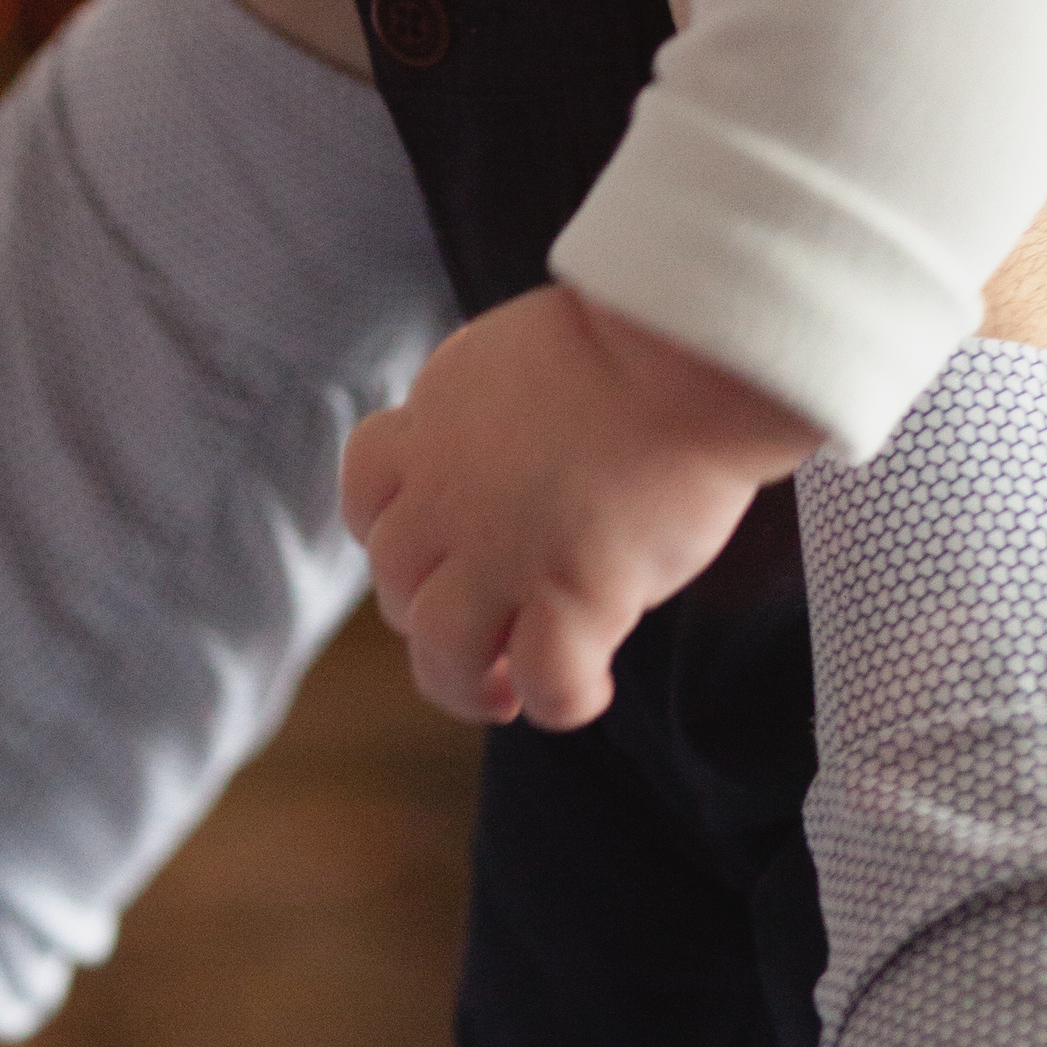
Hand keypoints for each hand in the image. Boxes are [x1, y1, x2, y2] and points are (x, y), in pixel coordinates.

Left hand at [340, 289, 818, 726]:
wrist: (682, 357)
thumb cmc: (626, 345)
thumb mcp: (510, 360)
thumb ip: (485, 419)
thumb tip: (501, 461)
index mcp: (431, 426)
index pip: (365, 496)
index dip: (391, 537)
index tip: (435, 555)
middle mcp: (446, 496)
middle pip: (396, 585)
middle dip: (429, 619)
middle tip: (482, 635)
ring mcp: (502, 552)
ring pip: (442, 653)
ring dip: (465, 685)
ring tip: (507, 692)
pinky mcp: (572, 594)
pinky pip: (544, 682)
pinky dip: (561, 702)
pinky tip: (591, 686)